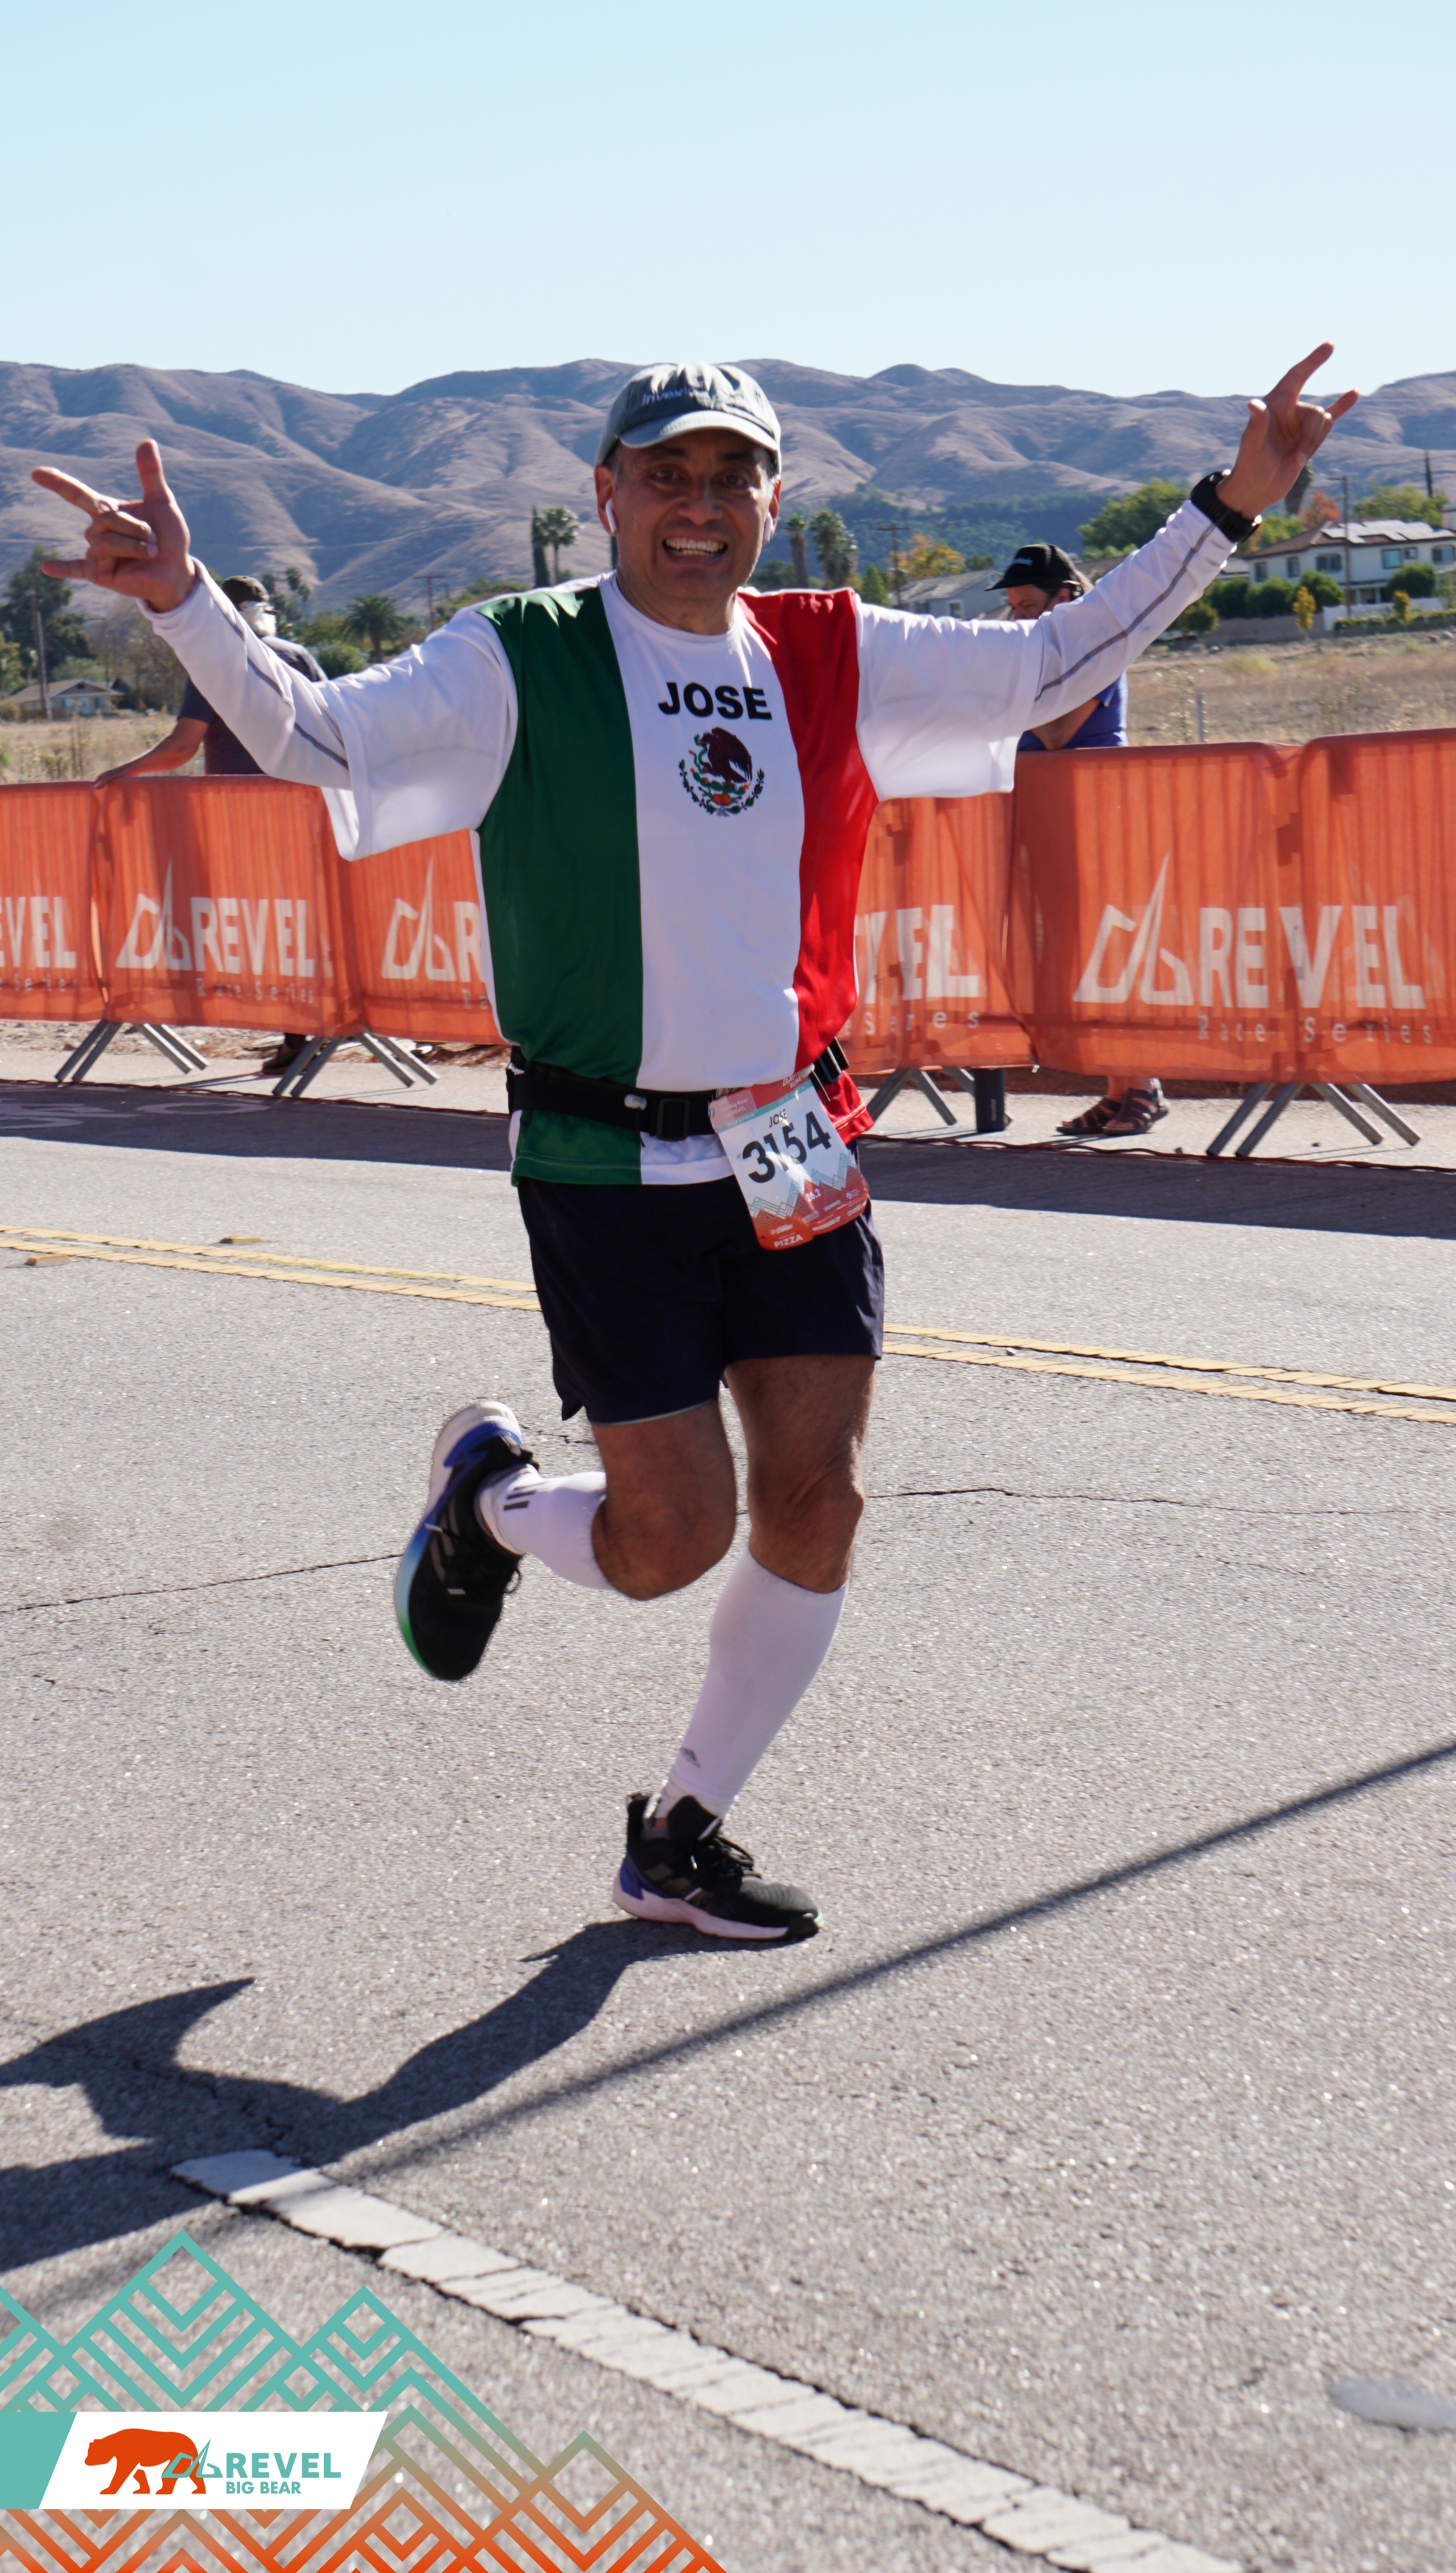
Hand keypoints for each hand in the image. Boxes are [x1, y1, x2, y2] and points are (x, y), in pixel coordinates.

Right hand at [31, 439, 194, 611]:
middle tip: (154, 538)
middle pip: (105, 520)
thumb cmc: (169, 538)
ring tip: (150, 552)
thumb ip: (151, 475)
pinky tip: (45, 568)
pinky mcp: (100, 573)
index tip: (36, 473)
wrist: (177, 571)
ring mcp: (97, 553)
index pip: (78, 494)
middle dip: (134, 527)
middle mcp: (98, 531)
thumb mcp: (162, 502)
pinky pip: (78, 569)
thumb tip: (147, 441)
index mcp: (108, 512)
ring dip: (132, 545)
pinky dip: (63, 568)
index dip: (58, 482)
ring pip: (105, 542)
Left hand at [1220, 345, 1357, 521]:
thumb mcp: (1252, 445)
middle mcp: (1290, 409)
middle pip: (1317, 412)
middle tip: (1295, 456)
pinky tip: (1355, 392)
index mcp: (1275, 404)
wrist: (1258, 488)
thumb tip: (1254, 404)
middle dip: (1311, 437)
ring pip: (1324, 424)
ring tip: (1295, 458)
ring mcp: (1301, 423)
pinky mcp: (1310, 436)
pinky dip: (1343, 405)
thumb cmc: (1250, 465)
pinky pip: (1332, 417)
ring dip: (1313, 444)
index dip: (1313, 361)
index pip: (1297, 375)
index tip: (1330, 345)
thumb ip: (1257, 424)